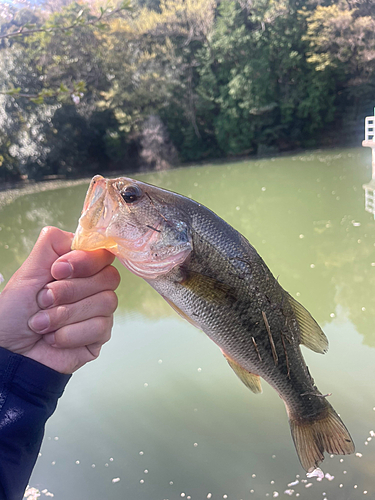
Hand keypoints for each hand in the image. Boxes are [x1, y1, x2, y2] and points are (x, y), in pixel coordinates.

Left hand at [0, 226, 119, 373]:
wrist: (9, 352)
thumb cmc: (14, 314)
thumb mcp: (29, 271)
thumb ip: (52, 246)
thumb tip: (78, 234)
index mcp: (79, 269)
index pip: (103, 254)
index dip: (86, 261)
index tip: (58, 270)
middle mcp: (93, 288)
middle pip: (108, 278)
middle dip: (70, 290)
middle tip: (43, 300)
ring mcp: (99, 312)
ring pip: (106, 302)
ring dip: (65, 314)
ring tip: (41, 324)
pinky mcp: (99, 336)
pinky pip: (101, 327)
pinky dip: (70, 334)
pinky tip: (54, 339)